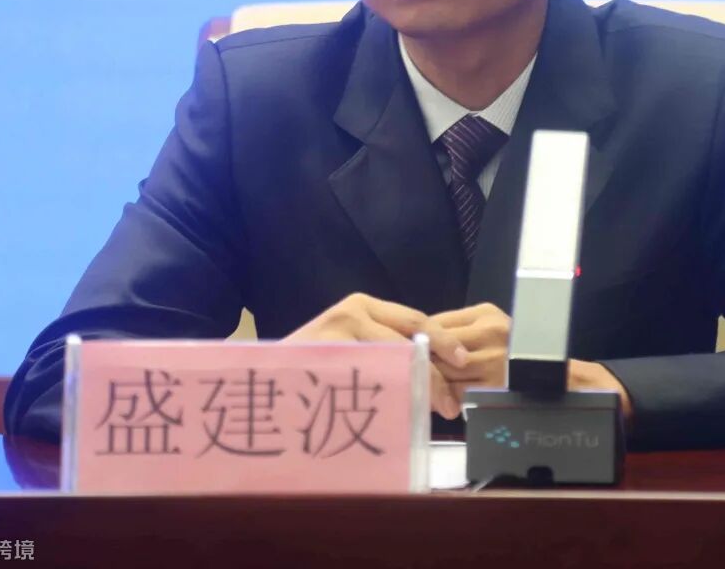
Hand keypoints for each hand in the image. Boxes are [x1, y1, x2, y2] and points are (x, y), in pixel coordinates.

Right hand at [284, 292, 468, 419]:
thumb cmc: (312, 364)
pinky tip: (397, 418)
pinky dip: (388, 402)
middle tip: (451, 404)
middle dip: (436, 374)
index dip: (443, 341)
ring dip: (418, 392)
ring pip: (393, 365)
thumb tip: (431, 366)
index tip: (463, 360)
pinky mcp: (324, 363)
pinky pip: (366, 385)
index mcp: (361, 306)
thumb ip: (383, 345)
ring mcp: (337, 337)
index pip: (415, 320)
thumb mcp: (349, 341)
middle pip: (410, 342)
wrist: (261, 375)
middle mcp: (351, 314)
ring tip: (431, 413)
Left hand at [428, 302, 634, 425]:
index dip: (421, 338)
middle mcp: (490, 337)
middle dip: (424, 360)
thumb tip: (423, 333)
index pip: (436, 325)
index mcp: (486, 316)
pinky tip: (446, 396)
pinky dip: (448, 397)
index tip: (413, 346)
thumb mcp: (492, 321)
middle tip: (415, 367)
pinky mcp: (494, 391)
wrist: (555, 377)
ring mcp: (492, 365)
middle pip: (437, 350)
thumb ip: (459, 324)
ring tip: (429, 382)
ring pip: (444, 373)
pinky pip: (458, 394)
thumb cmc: (518, 346)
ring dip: (433, 380)